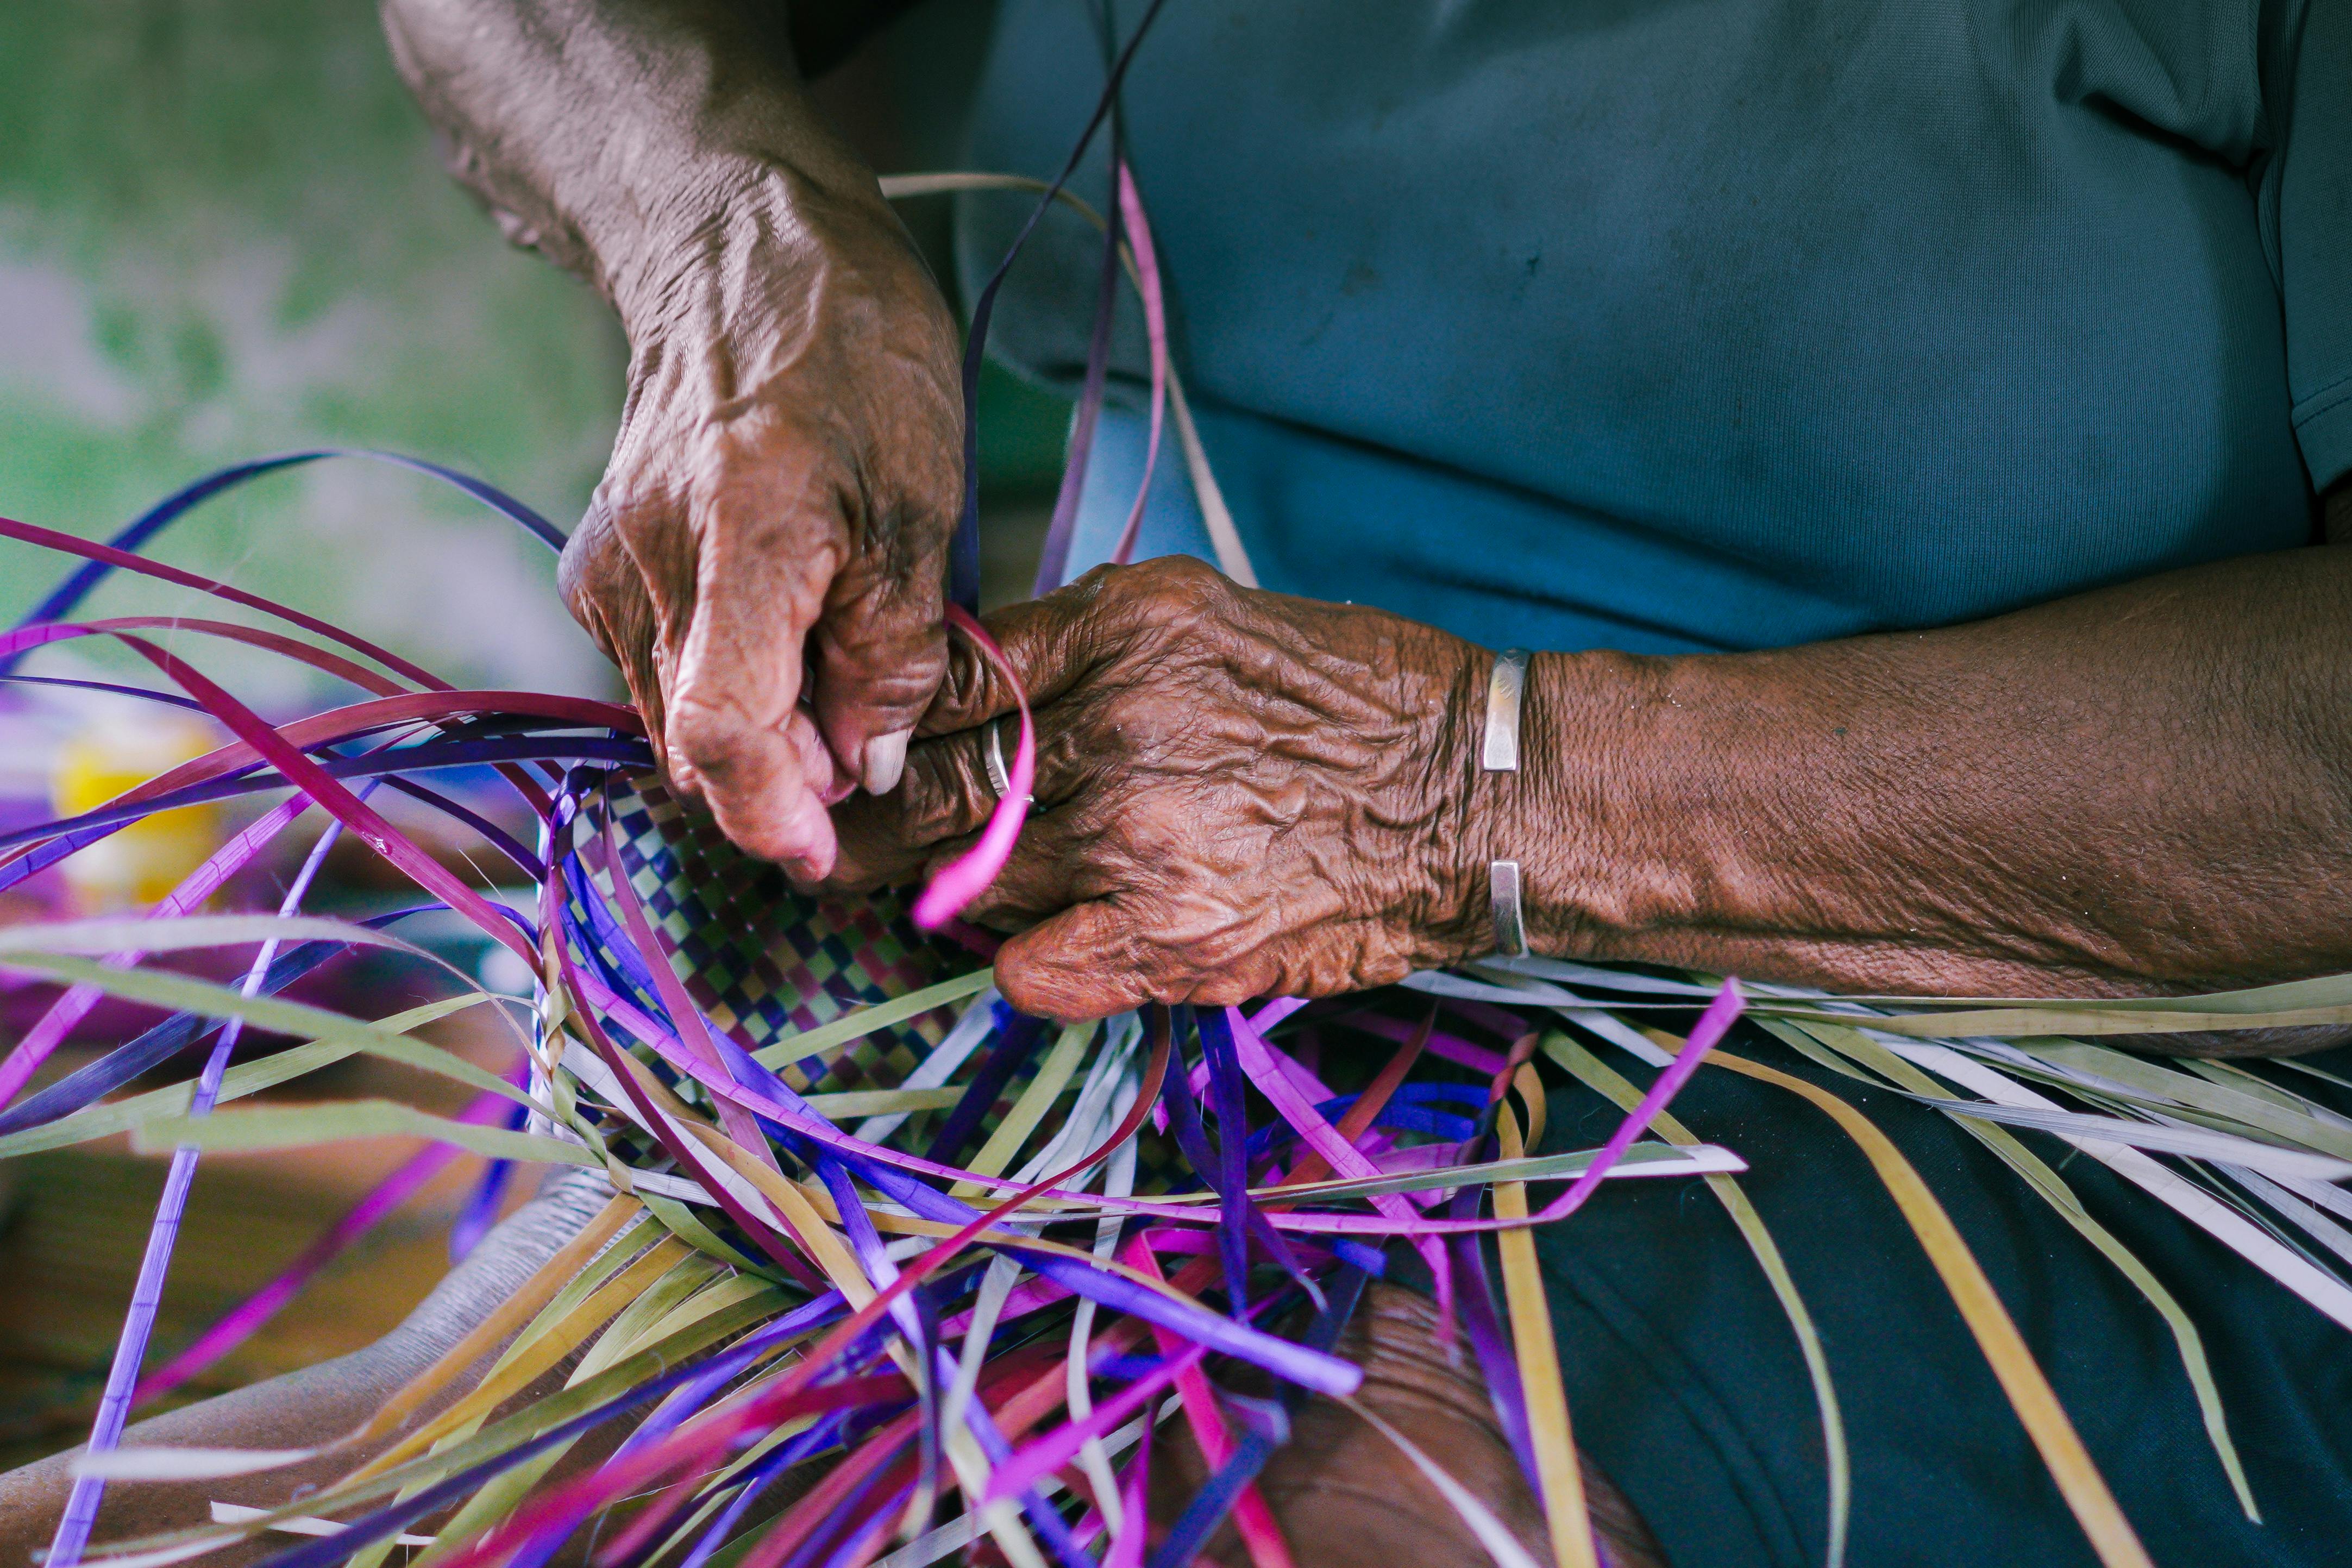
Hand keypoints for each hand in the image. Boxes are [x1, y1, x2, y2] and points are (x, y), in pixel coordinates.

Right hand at [559, 161, 962, 879]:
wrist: (742, 256)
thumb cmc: (854, 359)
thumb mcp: (918, 504)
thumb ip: (893, 650)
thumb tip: (863, 770)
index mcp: (738, 541)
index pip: (720, 732)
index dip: (773, 816)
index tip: (825, 854)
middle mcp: (647, 567)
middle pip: (698, 746)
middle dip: (784, 784)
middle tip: (869, 757)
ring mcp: (610, 571)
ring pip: (678, 719)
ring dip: (761, 738)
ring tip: (842, 683)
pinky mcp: (599, 570)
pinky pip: (664, 673)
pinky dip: (730, 690)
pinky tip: (793, 646)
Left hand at [828, 558, 1515, 1018]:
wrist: (1477, 792)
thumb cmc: (1350, 700)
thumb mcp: (1209, 617)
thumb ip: (1082, 647)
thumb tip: (968, 691)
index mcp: (1123, 628)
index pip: (939, 682)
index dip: (875, 728)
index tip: (849, 757)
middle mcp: (1118, 723)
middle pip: (927, 786)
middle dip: (869, 825)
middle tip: (840, 846)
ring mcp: (1140, 835)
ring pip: (971, 882)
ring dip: (958, 893)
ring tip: (967, 892)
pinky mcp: (1173, 936)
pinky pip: (1030, 972)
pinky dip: (1021, 965)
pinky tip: (1051, 947)